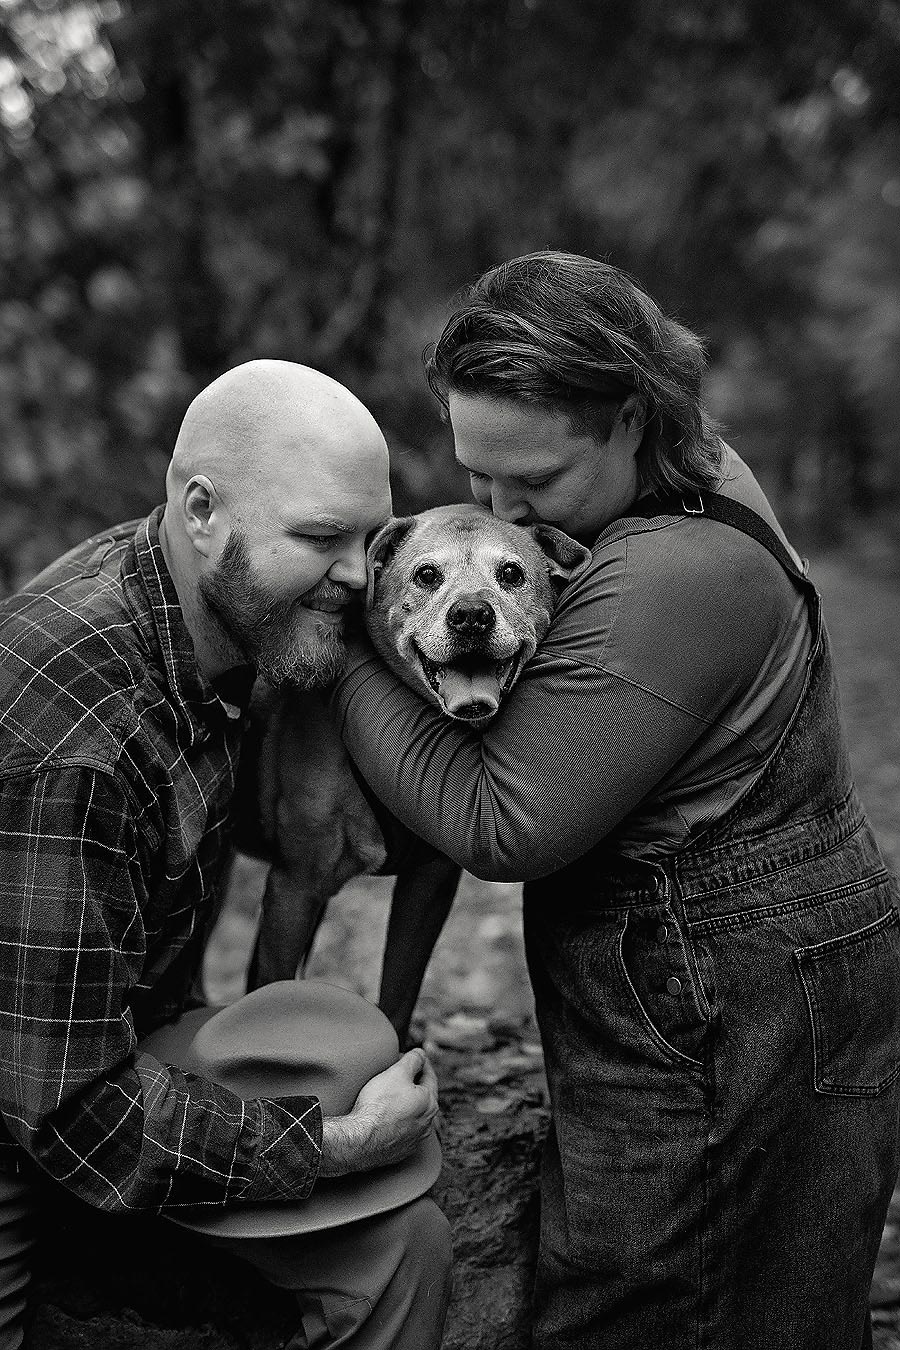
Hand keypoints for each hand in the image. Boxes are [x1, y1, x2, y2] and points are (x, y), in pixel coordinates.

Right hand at [318, 1049, 438, 1176]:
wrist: (360, 1140)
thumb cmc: (378, 1106)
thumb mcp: (397, 1073)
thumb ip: (413, 1060)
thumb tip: (421, 1054)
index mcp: (429, 1103)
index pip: (429, 1075)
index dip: (419, 1062)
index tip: (410, 1056)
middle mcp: (426, 1124)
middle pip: (423, 1096)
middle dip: (413, 1082)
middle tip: (400, 1073)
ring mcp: (414, 1140)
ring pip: (414, 1115)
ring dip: (406, 1103)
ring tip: (391, 1094)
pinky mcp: (400, 1151)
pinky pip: (402, 1131)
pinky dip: (397, 1121)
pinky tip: (386, 1117)